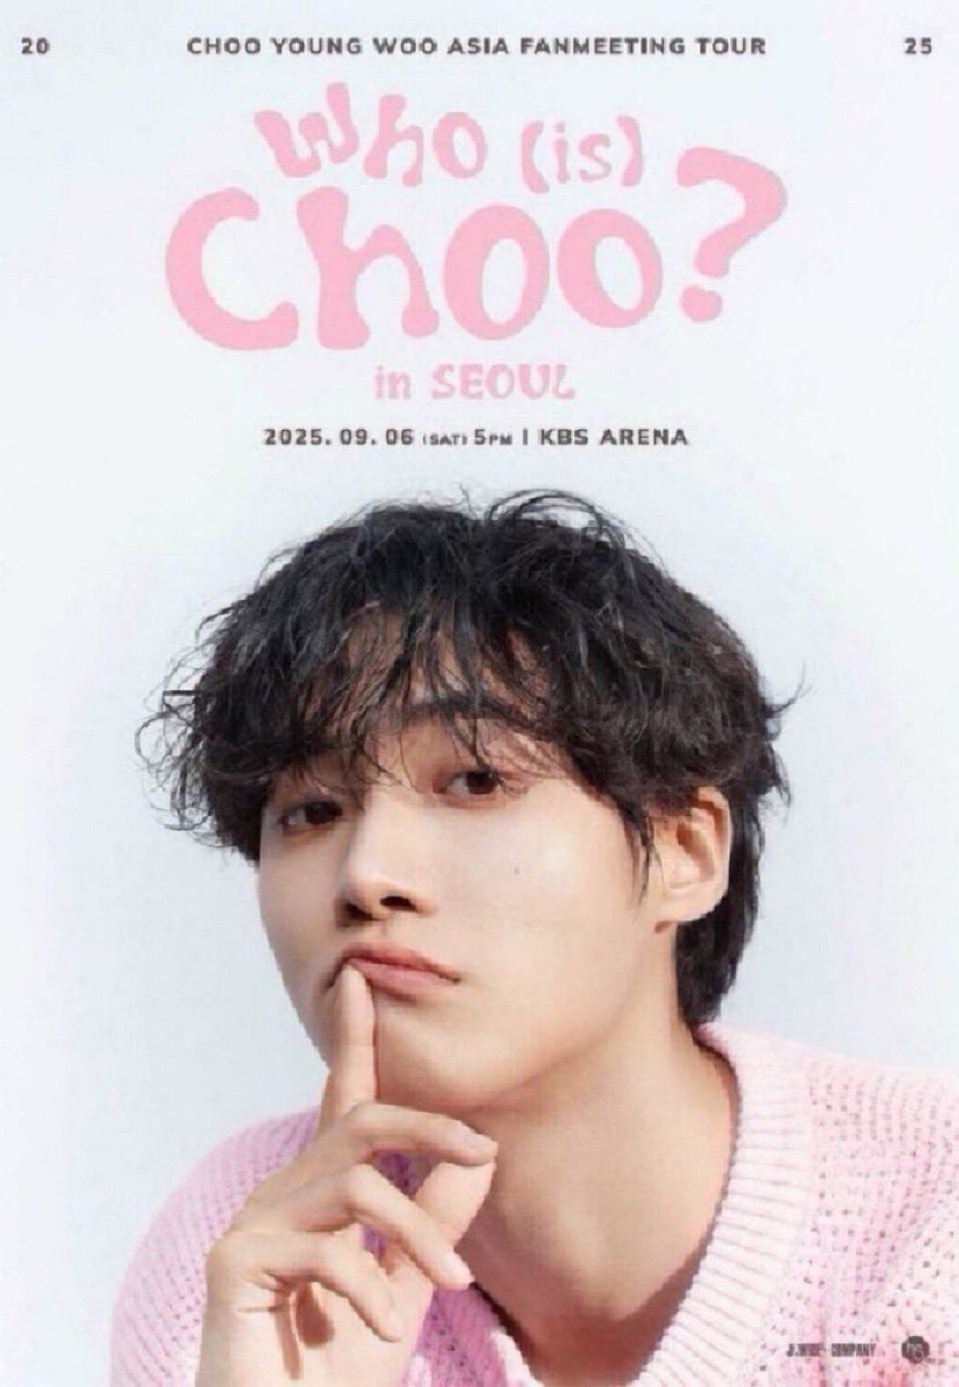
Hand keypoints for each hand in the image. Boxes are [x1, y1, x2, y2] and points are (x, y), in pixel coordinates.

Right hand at [194, 963, 497, 1385]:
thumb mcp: (405, 1284)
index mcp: (321, 1190)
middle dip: (427, 1126)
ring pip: (355, 1185)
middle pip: (360, 1124)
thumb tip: (482, 1158)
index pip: (344, 1101)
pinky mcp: (236, 1261)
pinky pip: (325, 1248)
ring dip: (417, 1232)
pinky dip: (371, 1288)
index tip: (363, 979)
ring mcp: (255, 1222)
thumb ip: (434, 1220)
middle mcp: (284, 1192)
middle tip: (482, 1152)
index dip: (355, 1040)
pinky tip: (388, 1331)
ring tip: (453, 1281)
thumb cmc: (338, 1366)